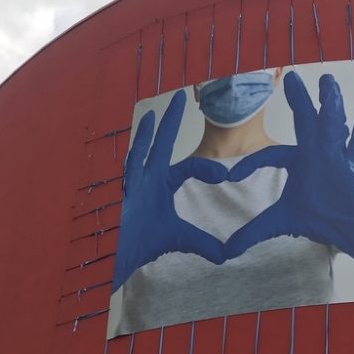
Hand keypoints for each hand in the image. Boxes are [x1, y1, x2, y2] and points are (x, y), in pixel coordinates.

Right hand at [113, 90, 230, 290]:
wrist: (128, 257)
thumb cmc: (148, 243)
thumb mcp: (183, 239)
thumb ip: (204, 243)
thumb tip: (227, 255)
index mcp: (164, 184)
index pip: (190, 166)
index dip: (207, 167)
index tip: (225, 174)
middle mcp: (150, 178)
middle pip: (162, 144)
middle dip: (171, 121)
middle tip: (181, 95)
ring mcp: (136, 183)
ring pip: (143, 151)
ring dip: (150, 132)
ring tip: (156, 111)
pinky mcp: (126, 192)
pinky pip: (132, 168)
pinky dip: (137, 150)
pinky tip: (142, 131)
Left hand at [223, 72, 353, 263]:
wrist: (351, 232)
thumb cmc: (320, 219)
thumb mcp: (281, 223)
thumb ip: (254, 232)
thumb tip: (226, 251)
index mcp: (298, 163)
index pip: (271, 155)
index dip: (251, 164)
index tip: (230, 177)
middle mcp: (316, 154)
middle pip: (305, 123)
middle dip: (299, 101)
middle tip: (291, 77)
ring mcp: (337, 158)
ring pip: (332, 127)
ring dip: (330, 104)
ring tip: (328, 82)